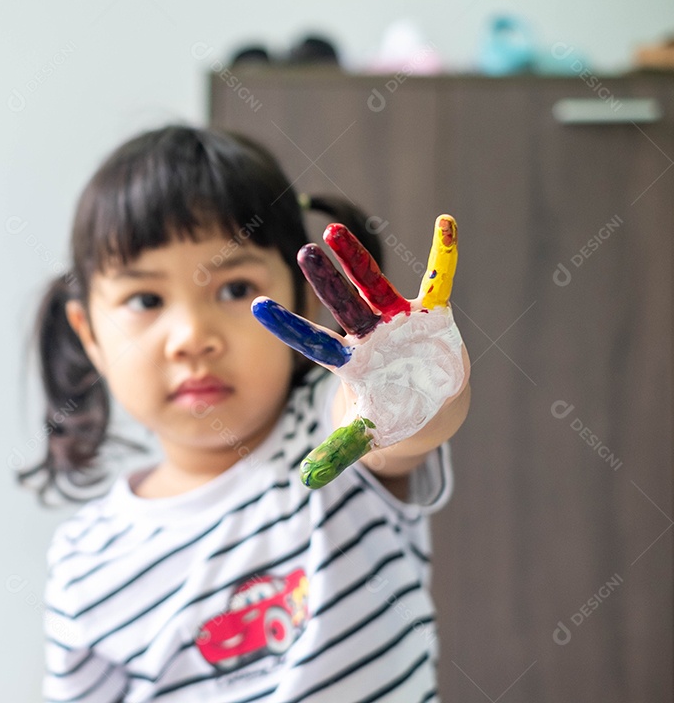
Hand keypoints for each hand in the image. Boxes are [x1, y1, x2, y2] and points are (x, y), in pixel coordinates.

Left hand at [252, 215, 467, 488]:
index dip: (288, 327)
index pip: (313, 343)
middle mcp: (368, 335)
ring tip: (333, 230)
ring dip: (359, 261)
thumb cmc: (391, 414)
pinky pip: (440, 280)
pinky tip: (446, 222)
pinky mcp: (431, 314)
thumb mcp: (365, 435)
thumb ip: (337, 452)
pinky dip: (445, 254)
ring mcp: (398, 321)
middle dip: (326, 281)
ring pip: (375, 285)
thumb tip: (304, 481)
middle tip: (303, 253)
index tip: (257, 306)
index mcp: (351, 363)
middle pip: (343, 305)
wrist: (432, 402)